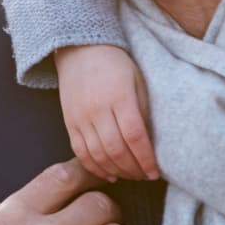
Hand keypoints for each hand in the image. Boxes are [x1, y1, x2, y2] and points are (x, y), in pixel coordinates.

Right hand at [55, 44, 158, 180]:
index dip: (146, 159)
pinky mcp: (68, 122)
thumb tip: (150, 143)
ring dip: (116, 171)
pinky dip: (94, 167)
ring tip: (130, 175)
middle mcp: (97, 109)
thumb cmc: (115, 64)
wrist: (81, 49)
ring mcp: (80, 117)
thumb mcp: (138, 80)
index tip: (155, 172)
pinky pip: (80, 152)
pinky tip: (108, 173)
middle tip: (145, 175)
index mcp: (119, 97)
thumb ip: (143, 111)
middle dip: (134, 169)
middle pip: (116, 150)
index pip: (135, 136)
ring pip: (98, 155)